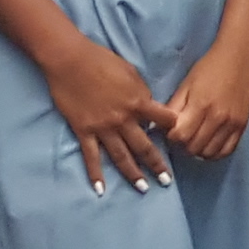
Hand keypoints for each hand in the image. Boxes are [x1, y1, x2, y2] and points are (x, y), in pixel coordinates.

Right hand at [41, 37, 177, 189]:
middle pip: (145, 146)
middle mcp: (123, 119)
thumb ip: (141, 92)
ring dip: (133, 174)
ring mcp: (103, 128)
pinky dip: (95, 174)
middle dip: (157, 165)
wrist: (70, 59)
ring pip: (121, 156)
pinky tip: (100, 189)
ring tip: (143, 188)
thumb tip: (148, 105)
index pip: (163, 120)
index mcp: (138, 102)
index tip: (178, 138)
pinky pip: (92, 156)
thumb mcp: (130, 71)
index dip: (173, 128)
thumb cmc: (101, 59)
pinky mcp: (84, 131)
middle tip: (167, 181)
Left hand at [159, 34, 248, 165]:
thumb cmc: (209, 68)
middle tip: (182, 136)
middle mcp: (218, 118)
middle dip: (183, 145)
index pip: (181, 136)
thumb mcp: (186, 85)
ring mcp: (232, 124)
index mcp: (200, 105)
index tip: (171, 131)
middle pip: (194, 148)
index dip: (172, 137)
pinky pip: (227, 150)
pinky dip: (215, 152)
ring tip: (195, 140)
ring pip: (210, 153)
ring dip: (198, 150)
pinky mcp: (242, 126)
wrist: (238, 58)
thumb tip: (161, 127)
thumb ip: (174, 107)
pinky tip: (209, 144)